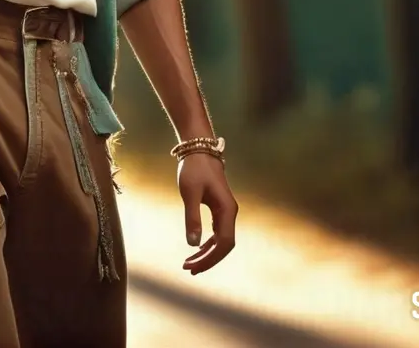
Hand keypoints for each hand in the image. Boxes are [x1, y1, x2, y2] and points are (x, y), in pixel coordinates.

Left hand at [177, 153, 237, 274]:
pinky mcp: (219, 208)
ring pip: (221, 240)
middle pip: (224, 245)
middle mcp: (230, 213)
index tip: (193, 266)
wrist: (199, 149)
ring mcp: (226, 211)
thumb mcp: (190, 193)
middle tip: (188, 269)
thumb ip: (192, 218)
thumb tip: (192, 245)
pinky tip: (197, 249)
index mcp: (227, 210)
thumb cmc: (194, 169)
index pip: (224, 244)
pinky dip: (207, 243)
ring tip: (190, 264)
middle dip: (208, 259)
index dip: (210, 258)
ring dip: (207, 253)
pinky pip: (217, 232)